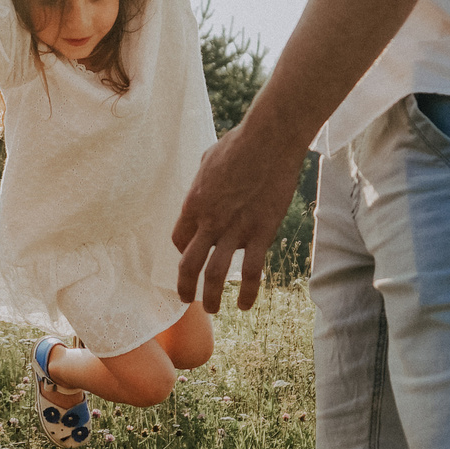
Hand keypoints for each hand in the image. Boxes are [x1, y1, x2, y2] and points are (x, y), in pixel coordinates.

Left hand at [172, 117, 308, 311]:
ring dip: (212, 297)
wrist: (270, 139)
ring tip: (214, 308)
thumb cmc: (240, 144)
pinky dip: (248, 292)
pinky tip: (247, 305)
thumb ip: (203, 182)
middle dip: (184, 286)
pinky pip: (252, 271)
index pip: (179, 239)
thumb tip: (204, 189)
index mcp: (194, 202)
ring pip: (216, 274)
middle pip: (188, 263)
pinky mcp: (262, 232)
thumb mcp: (208, 161)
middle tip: (186, 298)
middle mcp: (210, 220)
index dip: (181, 252)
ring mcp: (235, 229)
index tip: (189, 257)